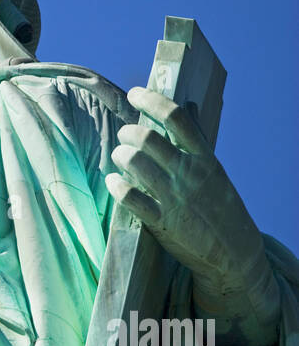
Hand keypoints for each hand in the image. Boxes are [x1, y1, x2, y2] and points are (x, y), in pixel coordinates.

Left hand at [106, 86, 279, 345]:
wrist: (233, 252)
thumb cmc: (220, 206)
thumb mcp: (214, 170)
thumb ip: (196, 141)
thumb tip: (187, 106)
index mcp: (204, 158)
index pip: (176, 117)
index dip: (151, 100)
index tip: (135, 93)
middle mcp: (189, 174)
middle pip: (148, 138)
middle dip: (128, 132)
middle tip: (124, 135)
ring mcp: (174, 198)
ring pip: (134, 162)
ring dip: (120, 155)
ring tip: (119, 156)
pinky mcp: (161, 222)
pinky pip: (129, 197)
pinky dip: (116, 185)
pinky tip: (113, 181)